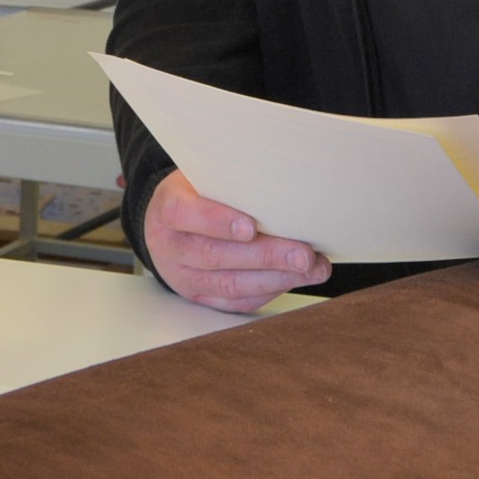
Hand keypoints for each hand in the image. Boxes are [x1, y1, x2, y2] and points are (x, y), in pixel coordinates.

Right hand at [141, 170, 328, 312]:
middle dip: (265, 256)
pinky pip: (237, 302)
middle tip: (303, 255)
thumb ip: (229, 182)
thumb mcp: (202, 176)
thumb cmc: (196, 193)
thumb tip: (281, 185)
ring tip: (312, 269)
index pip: (183, 214)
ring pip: (230, 284)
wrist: (169, 224)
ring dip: (276, 278)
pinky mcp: (201, 297)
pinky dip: (269, 291)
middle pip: (215, 255)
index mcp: (166, 208)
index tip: (251, 226)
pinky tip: (294, 279)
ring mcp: (184, 277)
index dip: (217, 222)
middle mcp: (170, 247)